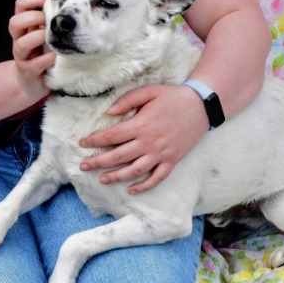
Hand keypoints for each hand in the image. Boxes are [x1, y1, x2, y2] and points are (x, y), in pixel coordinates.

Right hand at [8, 0, 55, 98]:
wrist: (32, 82)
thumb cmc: (41, 53)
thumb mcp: (43, 34)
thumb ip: (48, 20)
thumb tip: (64, 2)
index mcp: (23, 27)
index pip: (20, 6)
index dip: (32, 0)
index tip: (46, 3)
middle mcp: (19, 40)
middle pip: (14, 22)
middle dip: (32, 18)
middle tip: (47, 23)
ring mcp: (22, 57)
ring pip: (21, 44)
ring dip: (38, 38)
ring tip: (50, 39)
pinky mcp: (29, 72)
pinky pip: (35, 64)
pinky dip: (47, 59)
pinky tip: (55, 57)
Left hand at [79, 84, 208, 193]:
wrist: (201, 106)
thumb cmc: (173, 97)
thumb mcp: (149, 91)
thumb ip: (127, 100)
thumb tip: (109, 112)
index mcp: (141, 125)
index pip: (111, 136)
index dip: (94, 141)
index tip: (82, 143)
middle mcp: (149, 142)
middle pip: (117, 157)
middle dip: (97, 162)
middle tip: (83, 167)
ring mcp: (161, 154)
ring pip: (134, 171)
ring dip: (116, 177)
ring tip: (103, 180)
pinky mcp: (172, 160)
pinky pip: (156, 178)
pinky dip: (144, 186)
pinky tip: (132, 190)